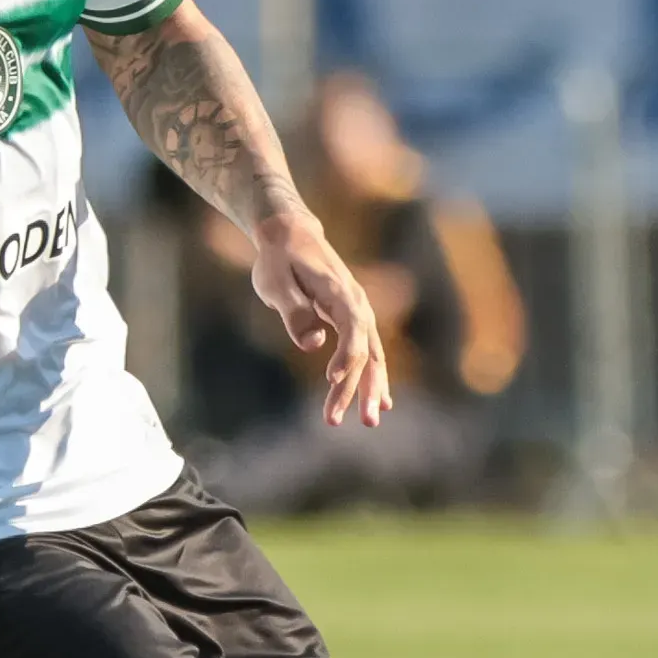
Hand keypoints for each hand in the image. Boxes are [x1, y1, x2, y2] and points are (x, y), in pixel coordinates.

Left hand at [248, 207, 391, 426]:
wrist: (291, 234)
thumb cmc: (279, 258)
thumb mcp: (276, 281)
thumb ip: (294, 312)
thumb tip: (312, 344)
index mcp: (339, 292)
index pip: (352, 329)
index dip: (346, 357)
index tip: (332, 380)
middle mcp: (357, 303)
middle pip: (366, 350)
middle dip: (361, 387)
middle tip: (352, 421)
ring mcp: (358, 312)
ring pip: (372, 356)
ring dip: (371, 389)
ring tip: (370, 422)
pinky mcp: (352, 320)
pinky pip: (369, 353)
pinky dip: (375, 378)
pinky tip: (381, 403)